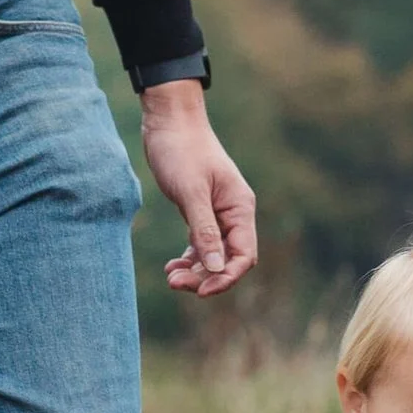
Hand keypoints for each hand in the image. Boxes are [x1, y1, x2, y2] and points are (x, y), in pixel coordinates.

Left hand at [143, 79, 257, 297]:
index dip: (226, 277)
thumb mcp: (191, 192)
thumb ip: (204, 231)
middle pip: (227, 260)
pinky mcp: (200, 212)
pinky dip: (188, 258)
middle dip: (205, 276)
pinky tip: (171, 265)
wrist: (169, 121)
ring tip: (170, 277)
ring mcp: (217, 214)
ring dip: (194, 270)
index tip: (202, 291)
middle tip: (175, 283)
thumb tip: (217, 269)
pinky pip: (200, 244)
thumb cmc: (181, 150)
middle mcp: (233, 214)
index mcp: (239, 208)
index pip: (243, 255)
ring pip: (212, 255)